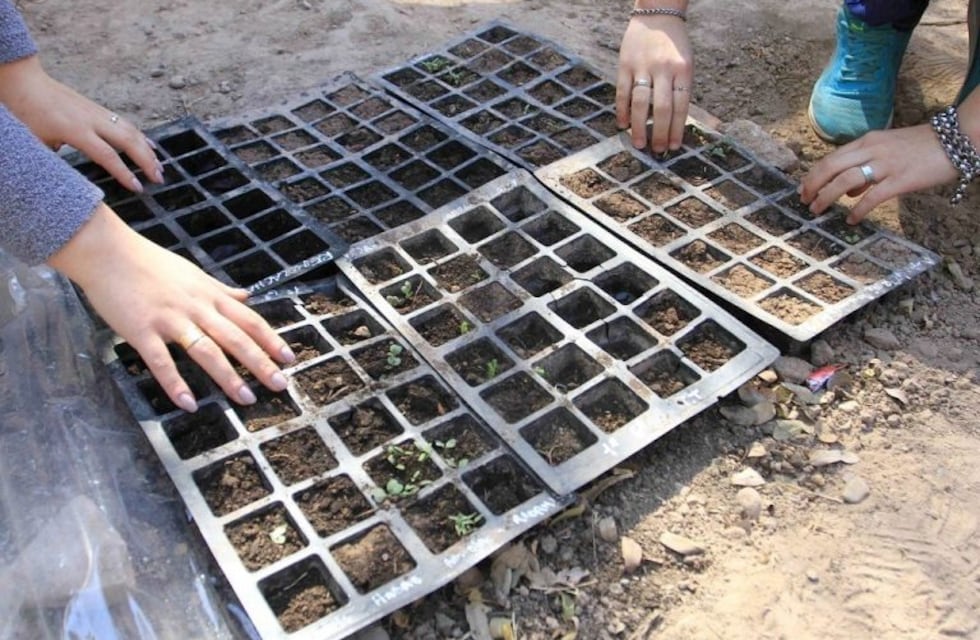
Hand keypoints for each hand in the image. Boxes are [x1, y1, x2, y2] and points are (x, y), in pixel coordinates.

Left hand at [0, 55, 162, 192]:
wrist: (24, 82)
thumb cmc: (25, 114)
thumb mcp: (36, 142)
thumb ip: (56, 160)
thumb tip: (71, 178)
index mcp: (75, 130)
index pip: (108, 156)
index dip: (125, 173)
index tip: (138, 188)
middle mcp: (91, 120)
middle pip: (128, 141)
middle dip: (147, 161)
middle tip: (159, 179)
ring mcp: (97, 112)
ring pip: (131, 130)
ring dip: (148, 150)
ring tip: (160, 167)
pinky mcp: (98, 108)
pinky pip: (125, 123)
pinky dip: (141, 136)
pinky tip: (151, 146)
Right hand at [47, 203, 295, 412]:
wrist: (108, 252)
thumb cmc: (149, 263)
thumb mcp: (193, 273)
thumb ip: (221, 290)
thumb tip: (247, 297)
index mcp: (209, 295)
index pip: (248, 319)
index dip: (270, 339)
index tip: (289, 358)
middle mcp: (196, 307)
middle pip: (235, 337)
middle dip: (260, 362)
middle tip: (280, 384)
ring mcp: (169, 319)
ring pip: (206, 350)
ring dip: (228, 376)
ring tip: (246, 398)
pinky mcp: (141, 331)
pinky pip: (161, 361)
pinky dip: (175, 383)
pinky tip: (188, 403)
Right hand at [616, 15, 692, 152]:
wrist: (657, 13)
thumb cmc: (674, 45)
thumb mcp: (686, 64)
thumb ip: (681, 90)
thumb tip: (675, 124)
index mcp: (683, 70)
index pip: (681, 106)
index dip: (676, 129)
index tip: (673, 147)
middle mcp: (663, 68)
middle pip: (661, 107)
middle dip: (659, 132)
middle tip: (657, 151)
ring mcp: (643, 66)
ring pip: (640, 102)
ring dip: (638, 126)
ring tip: (639, 144)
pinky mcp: (625, 64)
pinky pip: (622, 91)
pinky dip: (622, 110)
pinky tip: (622, 124)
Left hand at [799, 124, 956, 223]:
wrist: (956, 139)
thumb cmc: (921, 147)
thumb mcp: (888, 149)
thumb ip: (866, 167)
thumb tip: (849, 190)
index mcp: (867, 141)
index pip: (832, 157)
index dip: (814, 174)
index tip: (803, 188)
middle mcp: (873, 150)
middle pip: (831, 166)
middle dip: (813, 185)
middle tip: (804, 201)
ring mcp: (886, 164)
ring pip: (845, 180)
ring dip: (827, 196)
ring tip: (818, 210)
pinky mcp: (901, 179)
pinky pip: (873, 197)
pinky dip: (858, 209)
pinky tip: (851, 219)